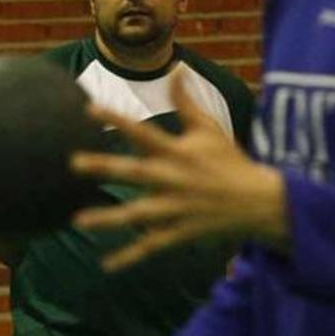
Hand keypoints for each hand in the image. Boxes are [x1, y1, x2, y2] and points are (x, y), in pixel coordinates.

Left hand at [70, 68, 289, 270]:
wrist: (260, 202)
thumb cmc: (230, 161)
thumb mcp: (210, 128)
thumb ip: (187, 102)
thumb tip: (177, 69)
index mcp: (178, 152)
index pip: (142, 132)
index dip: (116, 120)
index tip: (89, 108)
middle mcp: (173, 179)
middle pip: (134, 172)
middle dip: (105, 167)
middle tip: (74, 162)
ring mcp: (175, 209)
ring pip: (137, 215)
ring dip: (109, 218)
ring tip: (78, 220)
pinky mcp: (179, 233)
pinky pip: (151, 247)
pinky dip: (129, 257)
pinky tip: (107, 266)